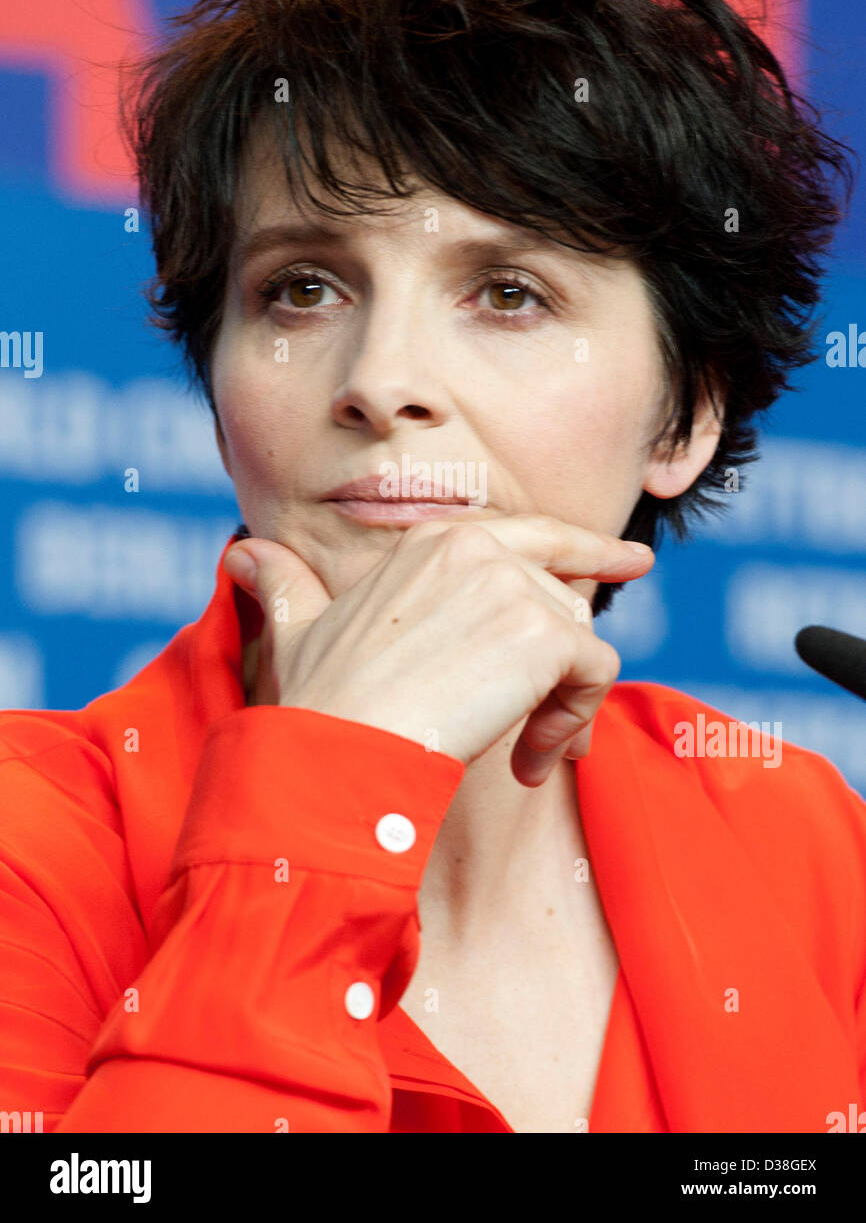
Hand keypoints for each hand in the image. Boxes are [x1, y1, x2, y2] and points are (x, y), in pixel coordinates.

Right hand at [223, 517, 653, 786]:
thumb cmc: (314, 704)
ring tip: (526, 753)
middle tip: (544, 729)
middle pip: (562, 600)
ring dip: (564, 705)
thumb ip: (282, 585)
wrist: (334, 752)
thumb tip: (242, 553)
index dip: (583, 548)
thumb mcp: (294, 631)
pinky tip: (530, 763)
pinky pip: (596, 674)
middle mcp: (477, 548)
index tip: (630, 561)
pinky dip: (575, 723)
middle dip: (560, 667)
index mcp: (432, 542)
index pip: (530, 535)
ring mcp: (513, 586)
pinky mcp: (545, 633)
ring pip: (581, 640)